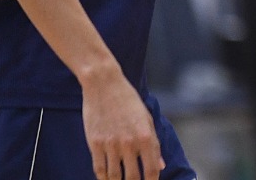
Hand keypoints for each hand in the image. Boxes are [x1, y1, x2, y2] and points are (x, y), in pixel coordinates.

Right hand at [81, 65, 161, 179]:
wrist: (104, 85)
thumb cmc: (128, 101)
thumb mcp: (147, 118)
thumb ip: (154, 144)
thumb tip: (161, 166)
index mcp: (145, 136)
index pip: (152, 169)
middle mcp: (129, 143)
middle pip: (132, 177)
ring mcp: (110, 144)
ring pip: (114, 176)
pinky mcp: (95, 144)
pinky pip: (99, 169)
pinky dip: (103, 178)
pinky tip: (107, 179)